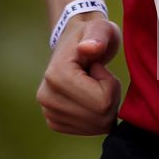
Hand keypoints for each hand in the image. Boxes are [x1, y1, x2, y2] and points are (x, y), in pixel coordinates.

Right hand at [36, 16, 122, 134]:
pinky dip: (96, 116)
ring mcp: (48, 112)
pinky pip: (90, 131)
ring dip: (105, 107)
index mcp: (56, 75)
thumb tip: (89, 48)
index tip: (99, 68)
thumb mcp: (101, 28)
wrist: (75, 46)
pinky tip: (89, 98)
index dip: (111, 84)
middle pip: (100, 118)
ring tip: (94, 85)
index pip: (102, 101)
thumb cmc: (93, 36)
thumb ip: (98, 36)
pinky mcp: (54, 122)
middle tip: (100, 77)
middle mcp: (46, 97)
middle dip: (110, 98)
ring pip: (97, 126)